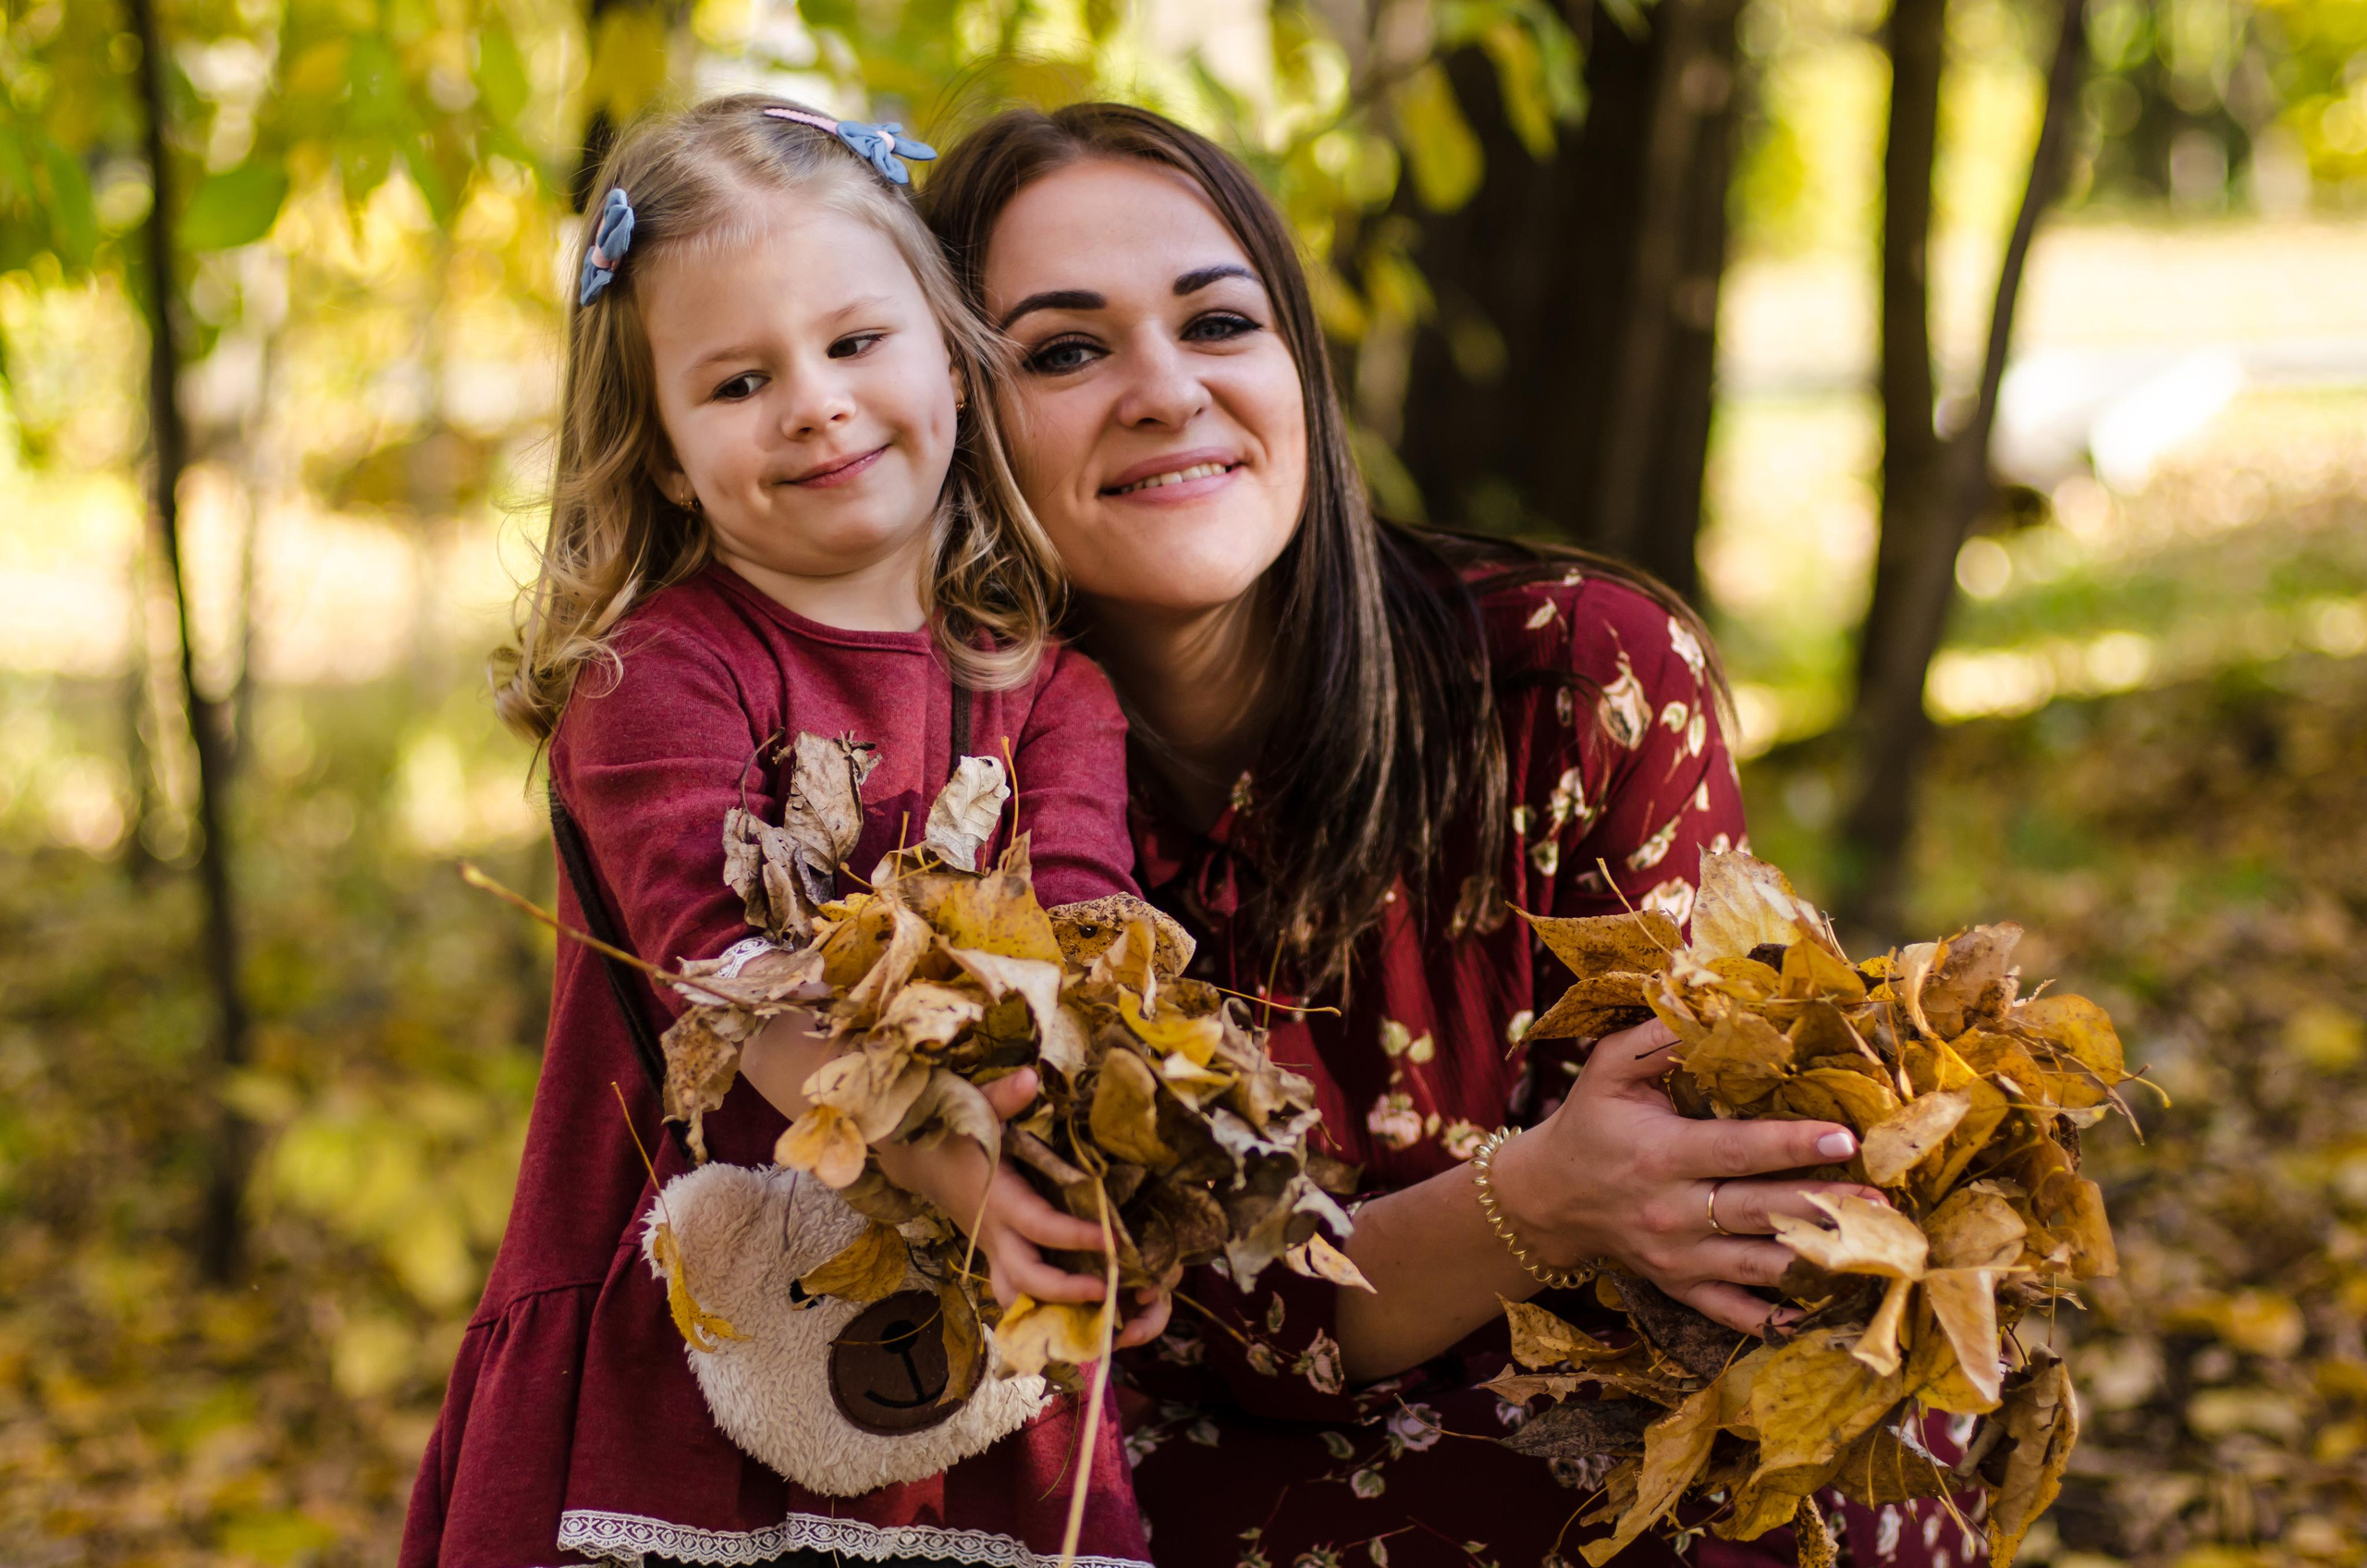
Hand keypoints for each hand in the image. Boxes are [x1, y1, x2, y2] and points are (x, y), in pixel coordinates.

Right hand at [874, 1068, 1172, 1350]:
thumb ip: (1003, 1097)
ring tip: (1096, 1323)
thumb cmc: (949, 1132)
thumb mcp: (973, 1109)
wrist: (915, 1159)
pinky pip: (1014, 1291)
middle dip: (1067, 1293)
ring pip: (1016, 1297)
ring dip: (1050, 1313)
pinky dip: (1039, 1309)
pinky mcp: (994, 1254)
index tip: (1113, 1242)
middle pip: (1027, 1279)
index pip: (1040, 1226)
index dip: (1075, 1236)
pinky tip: (1074, 1319)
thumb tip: (1032, 1076)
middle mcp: (994, 1234)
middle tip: (1110, 1293)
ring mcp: (992, 1249)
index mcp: (997, 1200)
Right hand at [1493, 1018, 1888, 1334]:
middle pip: (1760, 1212)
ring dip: (1819, 1260)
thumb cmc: (1590, 1122)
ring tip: (1876, 1250)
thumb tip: (1719, 1009)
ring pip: (1759, 1266)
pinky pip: (1732, 1313)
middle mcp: (1671, 1212)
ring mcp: (1677, 1259)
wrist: (1546, 1197)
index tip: (1845, 1138)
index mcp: (1660, 1155)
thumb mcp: (1610, 1068)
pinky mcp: (1679, 1287)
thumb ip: (1660, 1038)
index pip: (1736, 1152)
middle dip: (1825, 1206)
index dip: (1792, 1145)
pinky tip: (1820, 1315)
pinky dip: (1775, 1319)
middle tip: (1885, 1199)